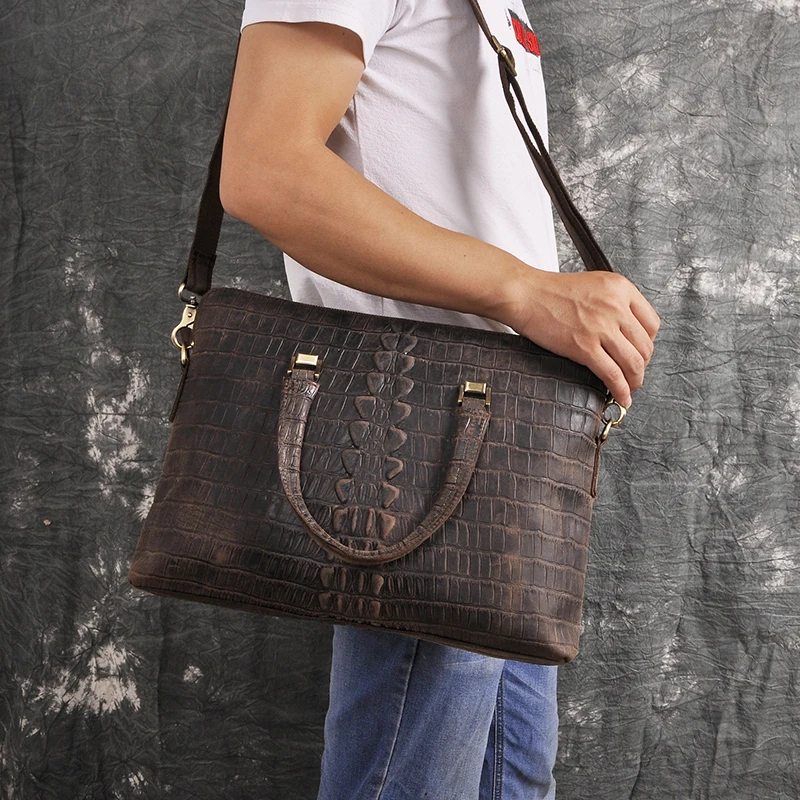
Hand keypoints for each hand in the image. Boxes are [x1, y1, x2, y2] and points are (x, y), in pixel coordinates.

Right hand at [504, 270, 660, 407]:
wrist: (525, 294)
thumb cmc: (551, 291)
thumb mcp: (594, 284)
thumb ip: (614, 302)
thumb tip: (626, 329)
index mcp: (620, 288)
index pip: (652, 323)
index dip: (648, 343)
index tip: (641, 352)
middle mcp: (616, 306)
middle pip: (645, 346)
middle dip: (642, 365)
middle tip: (635, 373)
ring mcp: (601, 327)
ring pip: (633, 363)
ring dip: (635, 380)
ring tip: (630, 387)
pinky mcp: (584, 346)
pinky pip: (612, 374)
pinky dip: (621, 390)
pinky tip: (622, 396)